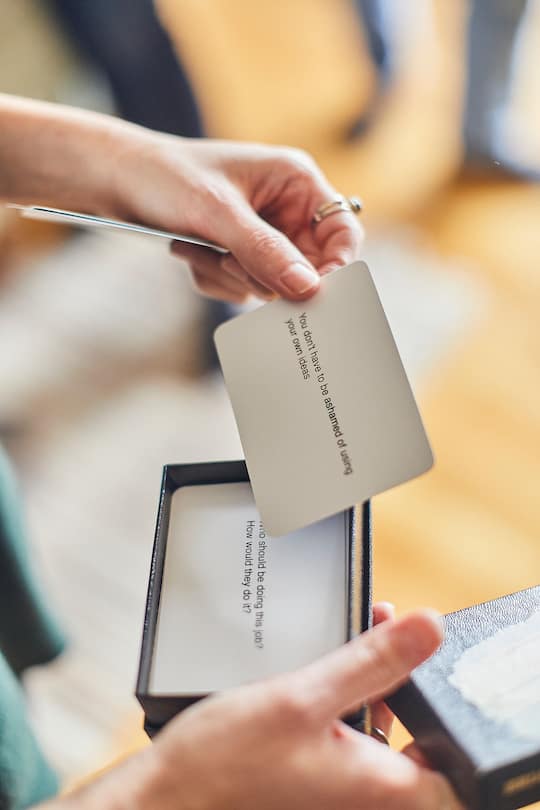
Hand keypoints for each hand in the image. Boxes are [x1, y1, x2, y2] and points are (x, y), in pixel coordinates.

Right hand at [52, 608, 462, 809]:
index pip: (448, 749)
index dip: (441, 695)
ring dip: (366, 679)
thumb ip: (372, 662)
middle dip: (397, 671)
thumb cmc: (224, 766)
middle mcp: (364, 794)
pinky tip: (314, 669)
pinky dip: (337, 699)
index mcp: (380, 787)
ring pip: (374, 725)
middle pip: (409, 727)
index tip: (424, 652)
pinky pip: (343, 734)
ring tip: (349, 634)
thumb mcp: (304, 698)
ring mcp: (336, 790)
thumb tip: (428, 629)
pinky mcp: (312, 780)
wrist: (164, 800)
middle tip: (382, 625)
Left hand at [113, 135, 363, 302]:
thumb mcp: (218, 213)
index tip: (313, 294)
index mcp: (296, 183)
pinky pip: (242, 287)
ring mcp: (263, 235)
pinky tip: (190, 251)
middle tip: (229, 259)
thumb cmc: (168, 177)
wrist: (115, 180)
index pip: (342, 233)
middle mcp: (286, 209)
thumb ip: (265, 252)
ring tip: (198, 245)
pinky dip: (215, 278)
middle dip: (265, 272)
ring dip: (232, 274)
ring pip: (272, 283)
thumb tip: (309, 289)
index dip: (336, 267)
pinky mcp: (238, 254)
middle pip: (307, 267)